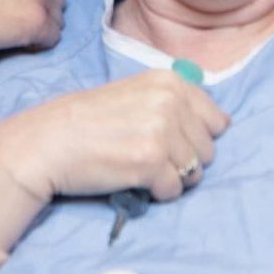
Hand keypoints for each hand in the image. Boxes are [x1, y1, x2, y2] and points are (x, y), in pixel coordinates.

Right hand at [0, 71, 229, 205]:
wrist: (48, 142)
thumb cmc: (88, 121)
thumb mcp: (136, 94)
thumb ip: (177, 103)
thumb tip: (225, 123)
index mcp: (169, 80)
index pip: (215, 119)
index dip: (191, 137)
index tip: (161, 137)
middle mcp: (170, 101)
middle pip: (208, 150)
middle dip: (182, 159)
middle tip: (143, 154)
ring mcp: (162, 132)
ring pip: (194, 173)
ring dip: (170, 177)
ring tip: (137, 166)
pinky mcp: (152, 163)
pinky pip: (174, 190)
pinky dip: (156, 192)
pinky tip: (131, 178)